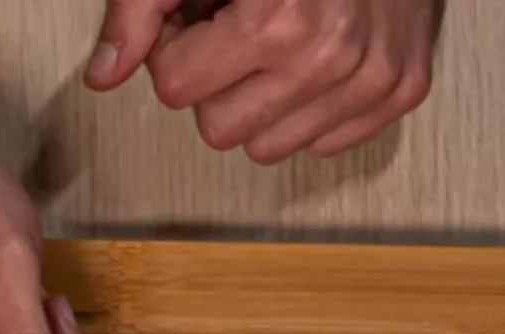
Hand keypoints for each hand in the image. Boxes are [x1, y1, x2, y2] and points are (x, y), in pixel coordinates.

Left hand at [87, 0, 435, 162]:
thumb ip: (141, 8)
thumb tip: (101, 76)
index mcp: (276, 19)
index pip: (176, 89)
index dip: (175, 50)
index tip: (196, 18)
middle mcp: (329, 54)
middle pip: (217, 129)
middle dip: (214, 83)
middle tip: (235, 30)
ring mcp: (371, 77)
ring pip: (266, 148)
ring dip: (259, 103)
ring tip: (276, 42)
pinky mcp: (402, 89)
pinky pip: (321, 144)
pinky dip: (311, 108)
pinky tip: (316, 55)